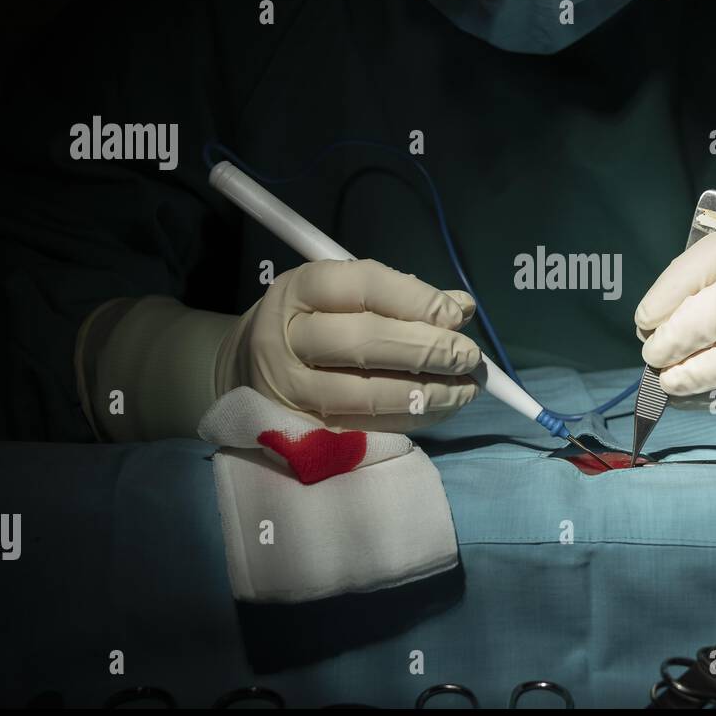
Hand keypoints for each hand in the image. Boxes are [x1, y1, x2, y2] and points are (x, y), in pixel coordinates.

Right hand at [216, 259, 481, 431]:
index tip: (456, 315)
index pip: (363, 286)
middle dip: (428, 350)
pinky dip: (413, 420)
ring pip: (368, 394)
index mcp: (300, 289)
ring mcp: (292, 389)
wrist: (245, 366)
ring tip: (467, 388)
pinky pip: (368, 427)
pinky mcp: (304, 429)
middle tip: (470, 356)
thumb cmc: (310, 321)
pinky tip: (442, 409)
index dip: (415, 300)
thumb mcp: (342, 294)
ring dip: (428, 393)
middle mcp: (288, 337)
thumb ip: (400, 296)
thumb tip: (461, 307)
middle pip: (365, 342)